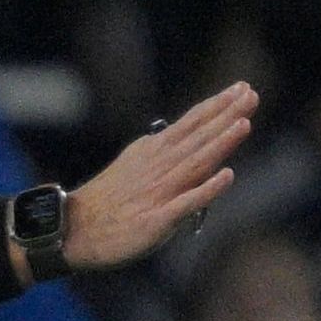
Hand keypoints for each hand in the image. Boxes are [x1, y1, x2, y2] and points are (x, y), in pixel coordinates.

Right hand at [62, 84, 254, 271]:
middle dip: (226, 116)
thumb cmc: (103, 203)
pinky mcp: (156, 219)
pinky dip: (207, 189)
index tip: (240, 88)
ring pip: (195, 163)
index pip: (189, 125)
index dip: (216, 106)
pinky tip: (227, 176)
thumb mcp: (130, 167)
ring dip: (220, 143)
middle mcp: (157, 168)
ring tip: (244, 123)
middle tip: (250, 94)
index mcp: (151, 154)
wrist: (70, 232)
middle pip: (197, 139)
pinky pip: (185, 203)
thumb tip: (182, 137)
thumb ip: (159, 155)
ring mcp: (158, 193)